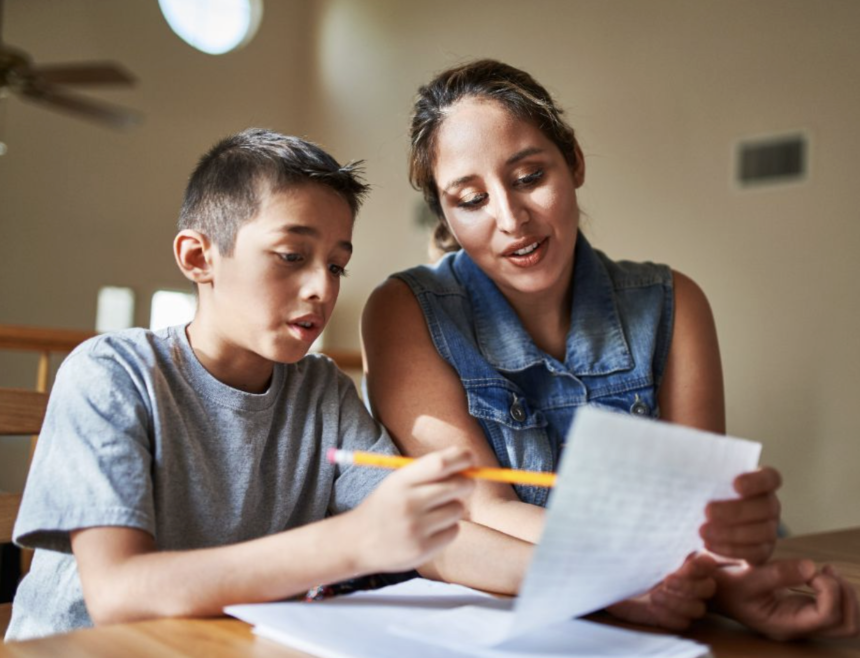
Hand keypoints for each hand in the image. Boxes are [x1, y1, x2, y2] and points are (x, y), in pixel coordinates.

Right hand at [349, 447, 474, 573]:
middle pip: (457, 485)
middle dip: (466, 482)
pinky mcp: (422, 550)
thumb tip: (467, 461)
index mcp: (400, 481)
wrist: (356, 542)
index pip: (439, 463)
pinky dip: (448, 528)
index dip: (461, 457)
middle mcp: (408, 503)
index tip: (470, 457)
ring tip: (435, 512)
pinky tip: (431, 529)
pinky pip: (454, 531)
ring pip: (457, 509)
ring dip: (454, 507)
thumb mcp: (397, 482)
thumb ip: (427, 472)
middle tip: (464, 484)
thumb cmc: (385, 506)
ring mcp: (415, 528)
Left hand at [607, 553, 717, 630]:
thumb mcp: (640, 549)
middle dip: (688, 585)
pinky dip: (669, 616)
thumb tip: (655, 529)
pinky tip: (652, 608)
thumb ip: (654, 545)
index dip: (701, 565)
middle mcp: (693, 582)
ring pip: (697, 608)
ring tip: (654, 596)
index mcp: (688, 560)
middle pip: (707, 589)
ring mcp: (687, 602)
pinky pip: (682, 623)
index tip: (688, 562)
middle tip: (667, 580)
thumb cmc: (631, 560)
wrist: (618, 581)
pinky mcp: (675, 618)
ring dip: (677, 603)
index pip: (707, 564)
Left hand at [700, 466, 780, 563]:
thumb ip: (705, 477)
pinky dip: (730, 549)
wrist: (707, 525)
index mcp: (761, 484)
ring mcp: (770, 529)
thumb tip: (689, 469)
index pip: (770, 478)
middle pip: (766, 507)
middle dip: (736, 510)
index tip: (736, 484)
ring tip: (703, 531)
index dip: (756, 481)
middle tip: (708, 511)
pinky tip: (709, 544)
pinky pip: (753, 552)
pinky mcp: (762, 550)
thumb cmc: (707, 495)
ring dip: (731, 533)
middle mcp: (770, 505)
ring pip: (762, 532)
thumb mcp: (707, 483)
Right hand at [713, 559, 858, 639]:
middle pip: (848, 625)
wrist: (714, 591)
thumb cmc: (726, 585)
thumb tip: (811, 567)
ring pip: (848, 620)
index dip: (828, 589)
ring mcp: (804, 621)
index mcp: (786, 624)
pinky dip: (838, 591)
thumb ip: (777, 573)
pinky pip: (837, 609)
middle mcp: (799, 627)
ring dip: (846, 594)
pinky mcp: (804, 610)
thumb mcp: (745, 577)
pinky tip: (821, 573)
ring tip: (826, 571)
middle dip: (846, 595)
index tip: (809, 569)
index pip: (828, 615)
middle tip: (826, 572)